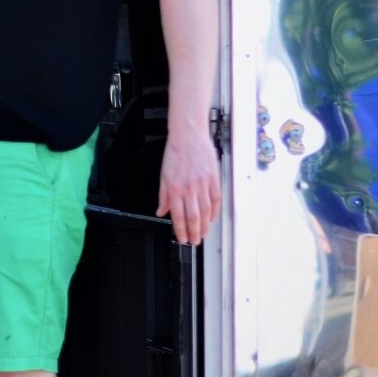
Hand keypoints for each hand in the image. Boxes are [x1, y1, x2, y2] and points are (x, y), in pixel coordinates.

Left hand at [158, 128, 220, 245]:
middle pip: (193, 217)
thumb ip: (163, 196)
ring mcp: (203, 184)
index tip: (182, 238)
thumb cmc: (175, 153)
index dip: (181, 230)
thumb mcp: (163, 175)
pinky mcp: (213, 178)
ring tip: (203, 233)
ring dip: (205, 225)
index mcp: (174, 188)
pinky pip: (216, 199)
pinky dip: (214, 211)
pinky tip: (211, 219)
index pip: (178, 216)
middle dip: (194, 233)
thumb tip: (161, 211)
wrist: (188, 136)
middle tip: (195, 241)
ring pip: (206, 211)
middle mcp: (189, 188)